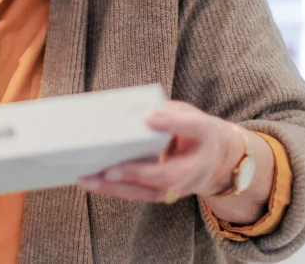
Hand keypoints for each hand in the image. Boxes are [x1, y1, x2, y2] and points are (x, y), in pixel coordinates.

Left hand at [80, 101, 243, 202]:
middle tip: (110, 170)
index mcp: (204, 134)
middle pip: (168, 174)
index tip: (150, 116)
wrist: (216, 158)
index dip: (172, 122)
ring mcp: (181, 185)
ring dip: (117, 187)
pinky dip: (115, 190)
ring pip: (150, 191)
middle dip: (138, 173)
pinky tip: (92, 184)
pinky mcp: (165, 193)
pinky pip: (140, 194)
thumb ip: (164, 110)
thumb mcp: (185, 112)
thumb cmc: (192, 130)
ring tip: (89, 180)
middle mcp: (195, 166)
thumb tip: (129, 110)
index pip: (193, 126)